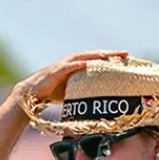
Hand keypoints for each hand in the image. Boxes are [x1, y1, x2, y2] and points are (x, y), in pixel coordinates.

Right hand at [12, 50, 129, 106]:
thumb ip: (85, 93)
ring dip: (96, 56)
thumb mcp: (73, 93)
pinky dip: (78, 64)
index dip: (111, 58)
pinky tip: (87, 63)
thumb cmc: (52, 93)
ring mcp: (64, 65)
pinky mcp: (55, 71)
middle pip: (94, 55)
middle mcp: (72, 63)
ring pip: (83, 57)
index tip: (126, 59)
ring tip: (109, 55)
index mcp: (78, 67)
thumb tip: (100, 105)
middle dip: (110, 54)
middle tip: (126, 54)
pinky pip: (68, 66)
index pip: (97, 60)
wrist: (32, 94)